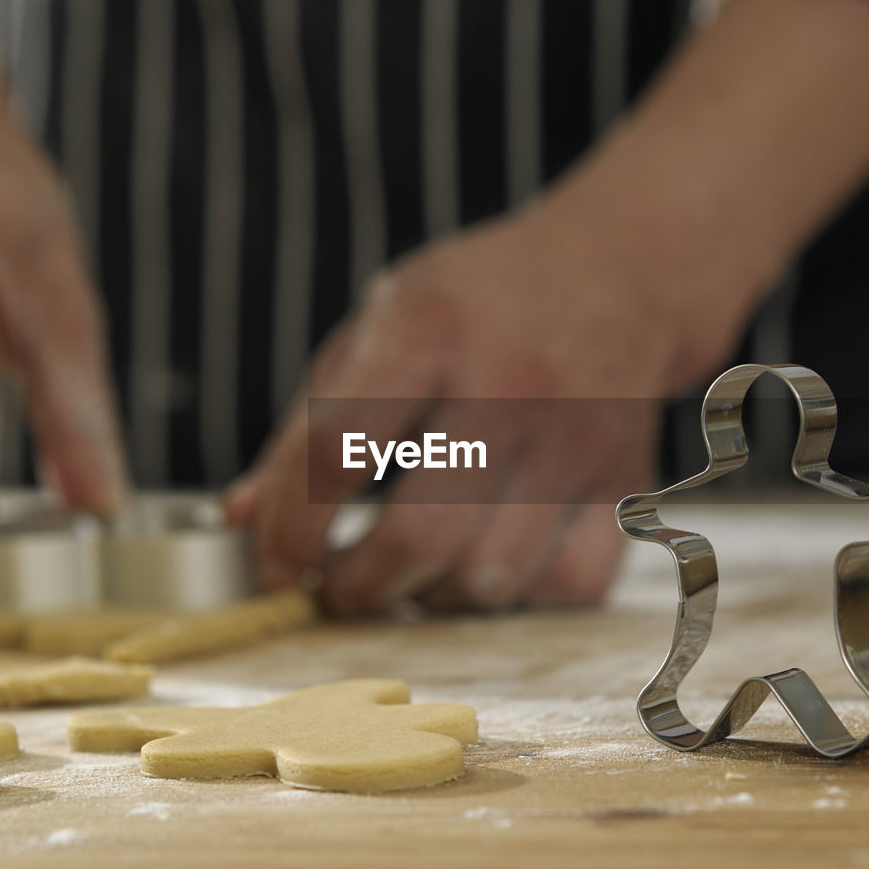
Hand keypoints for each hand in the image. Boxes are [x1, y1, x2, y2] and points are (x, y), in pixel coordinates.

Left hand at [226, 206, 682, 614]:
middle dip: (358, 586)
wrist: (619, 272)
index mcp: (430, 327)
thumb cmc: (479, 303)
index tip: (277, 566)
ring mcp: (576, 437)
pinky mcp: (624, 480)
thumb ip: (307, 424)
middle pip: (420, 534)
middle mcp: (509, 383)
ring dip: (432, 596)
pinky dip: (514, 597)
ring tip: (413, 571)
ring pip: (489, 578)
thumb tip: (245, 521)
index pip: (336, 450)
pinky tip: (489, 563)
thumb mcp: (380, 325)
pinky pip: (565, 587)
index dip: (291, 530)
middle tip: (339, 586)